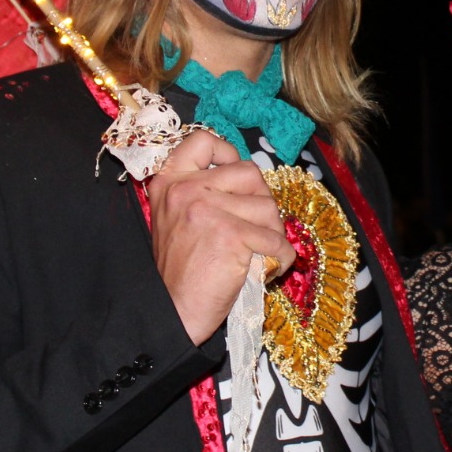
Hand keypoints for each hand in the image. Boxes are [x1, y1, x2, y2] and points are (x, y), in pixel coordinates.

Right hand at [147, 129, 293, 344]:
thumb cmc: (181, 270)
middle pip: (250, 173)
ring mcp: (208, 210)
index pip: (202, 141)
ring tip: (259, 253)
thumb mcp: (175, 219)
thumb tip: (250, 180)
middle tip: (257, 228)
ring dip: (273, 232)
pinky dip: (282, 257)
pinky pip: (277, 239)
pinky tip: (270, 268)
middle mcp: (186, 190)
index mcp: (169, 182)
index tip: (235, 174)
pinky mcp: (232, 235)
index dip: (227, 152)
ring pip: (268, 207)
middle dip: (261, 201)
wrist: (173, 311)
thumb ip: (201, 193)